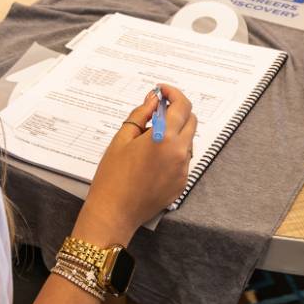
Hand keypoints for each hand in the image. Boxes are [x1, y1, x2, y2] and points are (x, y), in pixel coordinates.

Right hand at [76, 85, 197, 243]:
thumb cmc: (112, 177)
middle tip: (157, 111)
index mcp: (165, 138)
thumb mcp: (122, 139)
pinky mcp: (181, 183)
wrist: (114, 212)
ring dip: (175, 132)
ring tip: (149, 140)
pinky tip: (152, 159)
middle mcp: (180, 153)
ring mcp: (183, 169)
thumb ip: (141, 115)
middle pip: (191, 121)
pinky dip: (172, 152)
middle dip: (177, 111)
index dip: (173, 94)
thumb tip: (153, 99)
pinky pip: (182, 160)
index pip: (182, 106)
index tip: (163, 91)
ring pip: (187, 141)